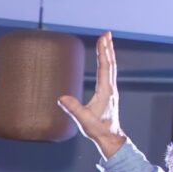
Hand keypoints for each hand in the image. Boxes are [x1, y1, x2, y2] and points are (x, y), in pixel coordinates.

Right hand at [57, 32, 125, 157]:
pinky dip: (107, 63)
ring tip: (106, 42)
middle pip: (110, 63)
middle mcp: (110, 88)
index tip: (103, 38)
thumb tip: (61, 98)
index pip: (105, 67)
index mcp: (106, 91)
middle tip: (107, 33)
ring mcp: (110, 91)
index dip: (103, 52)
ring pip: (111, 68)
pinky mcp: (108, 94)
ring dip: (108, 54)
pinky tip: (105, 62)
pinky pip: (108, 74)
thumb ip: (74, 109)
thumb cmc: (98, 130)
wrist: (110, 138)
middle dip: (107, 47)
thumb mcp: (84, 120)